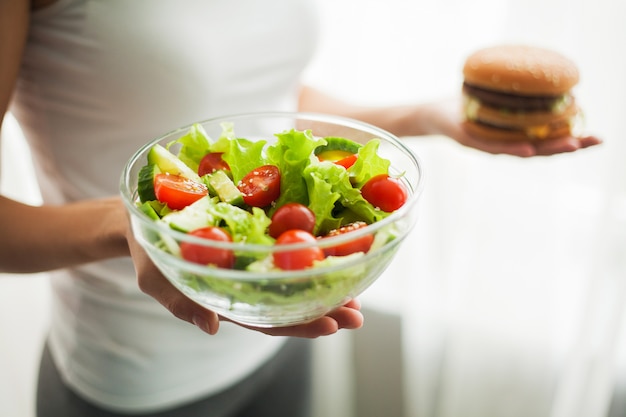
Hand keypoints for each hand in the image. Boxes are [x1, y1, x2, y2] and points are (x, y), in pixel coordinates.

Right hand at [127, 231, 362, 336]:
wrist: (142, 214)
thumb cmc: (147, 248)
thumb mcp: (154, 274)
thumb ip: (180, 300)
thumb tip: (210, 327)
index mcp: (228, 296)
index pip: (267, 317)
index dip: (299, 325)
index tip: (329, 327)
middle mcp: (247, 279)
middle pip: (291, 301)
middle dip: (325, 309)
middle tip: (357, 315)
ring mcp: (254, 255)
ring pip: (295, 275)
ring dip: (327, 283)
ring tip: (359, 290)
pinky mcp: (257, 227)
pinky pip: (287, 238)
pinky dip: (313, 246)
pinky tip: (336, 245)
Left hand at [424, 98, 601, 156]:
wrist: (433, 114)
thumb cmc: (468, 106)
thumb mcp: (497, 99)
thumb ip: (518, 97)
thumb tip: (546, 81)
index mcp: (514, 137)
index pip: (547, 141)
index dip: (572, 140)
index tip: (596, 137)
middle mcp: (505, 145)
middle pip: (540, 150)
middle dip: (568, 146)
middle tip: (592, 141)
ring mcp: (488, 146)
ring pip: (521, 151)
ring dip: (546, 150)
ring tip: (570, 145)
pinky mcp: (470, 142)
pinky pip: (493, 147)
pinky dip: (510, 149)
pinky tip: (527, 150)